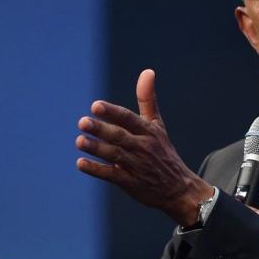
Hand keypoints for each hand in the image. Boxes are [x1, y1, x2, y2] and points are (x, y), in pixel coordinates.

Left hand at [75, 69, 212, 225]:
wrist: (178, 187)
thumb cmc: (163, 152)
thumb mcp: (158, 125)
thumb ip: (148, 99)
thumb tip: (147, 71)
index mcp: (149, 131)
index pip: (129, 119)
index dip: (112, 113)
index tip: (95, 106)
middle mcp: (144, 147)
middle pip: (120, 137)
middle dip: (101, 129)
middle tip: (82, 122)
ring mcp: (138, 166)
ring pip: (115, 155)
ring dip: (96, 148)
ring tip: (80, 141)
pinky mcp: (131, 183)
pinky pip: (113, 175)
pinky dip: (97, 170)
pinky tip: (81, 163)